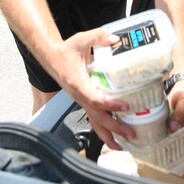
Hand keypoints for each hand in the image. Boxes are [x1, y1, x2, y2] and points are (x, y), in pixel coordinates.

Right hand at [52, 27, 136, 149]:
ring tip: (123, 146)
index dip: (110, 104)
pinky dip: (104, 130)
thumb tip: (115, 39)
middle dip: (115, 127)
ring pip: (94, 123)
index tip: (125, 105)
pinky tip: (114, 137)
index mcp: (78, 83)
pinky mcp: (83, 102)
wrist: (51, 58)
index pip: (94, 98)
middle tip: (132, 133)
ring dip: (108, 136)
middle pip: (97, 117)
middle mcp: (79, 96)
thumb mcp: (81, 39)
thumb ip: (98, 37)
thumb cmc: (65, 51)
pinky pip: (93, 118)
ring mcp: (80, 101)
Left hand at [167, 81, 183, 180]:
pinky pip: (176, 150)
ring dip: (178, 167)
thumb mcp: (183, 101)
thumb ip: (179, 112)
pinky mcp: (178, 136)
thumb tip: (173, 126)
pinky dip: (170, 157)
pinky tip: (159, 157)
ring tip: (164, 171)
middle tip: (171, 177)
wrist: (182, 88)